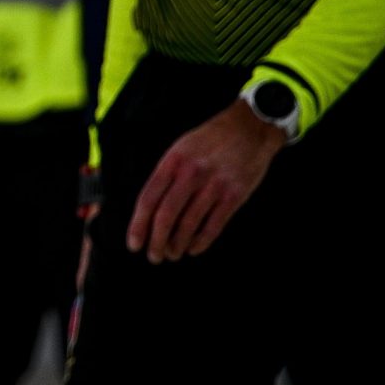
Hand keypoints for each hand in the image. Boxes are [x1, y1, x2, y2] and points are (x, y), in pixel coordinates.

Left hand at [128, 100, 285, 263]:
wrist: (250, 127)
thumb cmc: (210, 140)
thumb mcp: (180, 147)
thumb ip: (166, 174)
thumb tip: (149, 209)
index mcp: (173, 161)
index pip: (148, 199)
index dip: (138, 225)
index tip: (134, 244)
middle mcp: (191, 174)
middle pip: (166, 215)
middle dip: (156, 241)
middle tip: (153, 257)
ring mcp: (214, 185)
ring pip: (189, 224)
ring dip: (177, 245)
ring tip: (171, 254)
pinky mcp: (235, 195)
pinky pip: (214, 225)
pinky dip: (201, 241)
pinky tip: (193, 249)